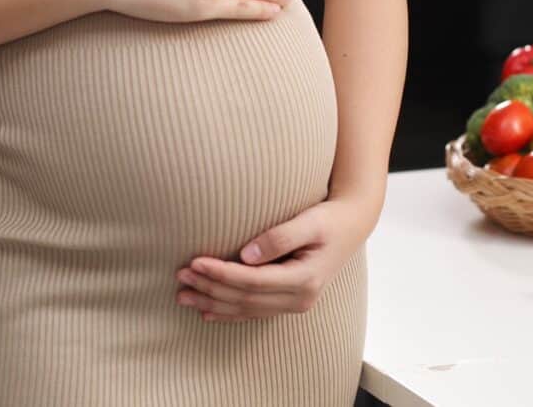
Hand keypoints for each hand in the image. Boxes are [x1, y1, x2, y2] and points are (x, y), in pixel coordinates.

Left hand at [174, 197, 375, 321]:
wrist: (351, 225)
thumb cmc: (329, 219)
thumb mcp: (310, 221)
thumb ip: (280, 237)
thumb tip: (246, 255)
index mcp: (305, 279)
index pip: (253, 281)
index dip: (222, 274)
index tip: (196, 262)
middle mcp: (300, 298)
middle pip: (245, 299)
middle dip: (210, 289)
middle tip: (181, 276)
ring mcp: (296, 304)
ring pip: (246, 309)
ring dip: (213, 303)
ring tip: (183, 295)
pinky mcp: (290, 301)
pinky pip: (254, 312)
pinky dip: (228, 313)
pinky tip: (207, 312)